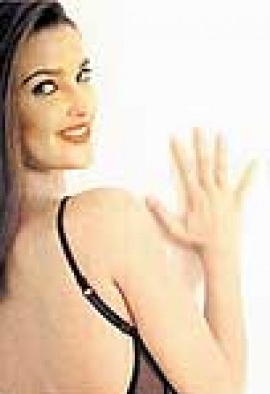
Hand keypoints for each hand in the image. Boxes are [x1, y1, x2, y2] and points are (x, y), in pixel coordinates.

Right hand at [146, 128, 254, 269]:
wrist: (220, 253)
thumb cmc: (197, 242)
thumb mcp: (174, 229)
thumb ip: (161, 213)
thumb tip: (147, 198)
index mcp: (195, 197)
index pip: (186, 170)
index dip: (180, 153)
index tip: (175, 138)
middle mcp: (210, 192)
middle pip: (204, 163)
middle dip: (201, 144)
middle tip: (199, 128)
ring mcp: (225, 196)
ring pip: (222, 169)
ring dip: (221, 151)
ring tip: (221, 135)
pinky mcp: (237, 202)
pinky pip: (246, 186)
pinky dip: (252, 173)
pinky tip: (257, 160)